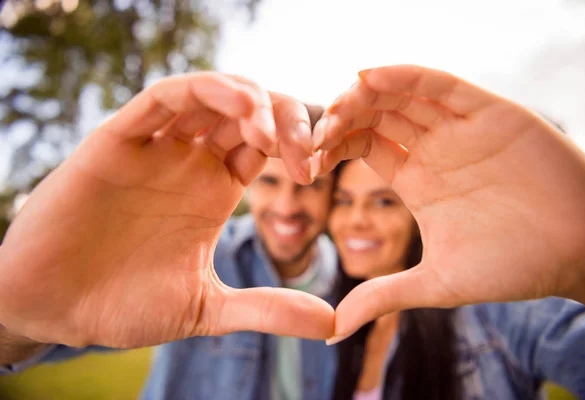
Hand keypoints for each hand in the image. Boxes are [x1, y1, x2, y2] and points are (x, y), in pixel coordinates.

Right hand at [0, 72, 331, 348]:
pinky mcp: (117, 142)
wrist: (56, 311)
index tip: (316, 170)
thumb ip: (267, 309)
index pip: (267, 145)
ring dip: (247, 98)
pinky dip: (201, 91)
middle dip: (284, 118)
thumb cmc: (125, 307)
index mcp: (214, 190)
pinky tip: (236, 105)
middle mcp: (189, 163)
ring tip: (268, 128)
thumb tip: (330, 324)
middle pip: (247, 113)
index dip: (299, 146)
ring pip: (209, 96)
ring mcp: (155, 149)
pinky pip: (162, 99)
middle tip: (305, 148)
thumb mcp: (208, 308)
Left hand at [315, 65, 584, 342]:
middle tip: (317, 130)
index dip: (332, 147)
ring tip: (339, 102)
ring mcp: (460, 129)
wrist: (580, 253)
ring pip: (402, 95)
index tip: (306, 159)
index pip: (362, 146)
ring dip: (366, 94)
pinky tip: (371, 76)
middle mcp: (434, 149)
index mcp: (416, 180)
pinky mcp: (490, 113)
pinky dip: (406, 77)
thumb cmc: (514, 267)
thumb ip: (382, 297)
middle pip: (376, 115)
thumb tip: (329, 332)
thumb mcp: (436, 283)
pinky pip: (442, 86)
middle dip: (342, 117)